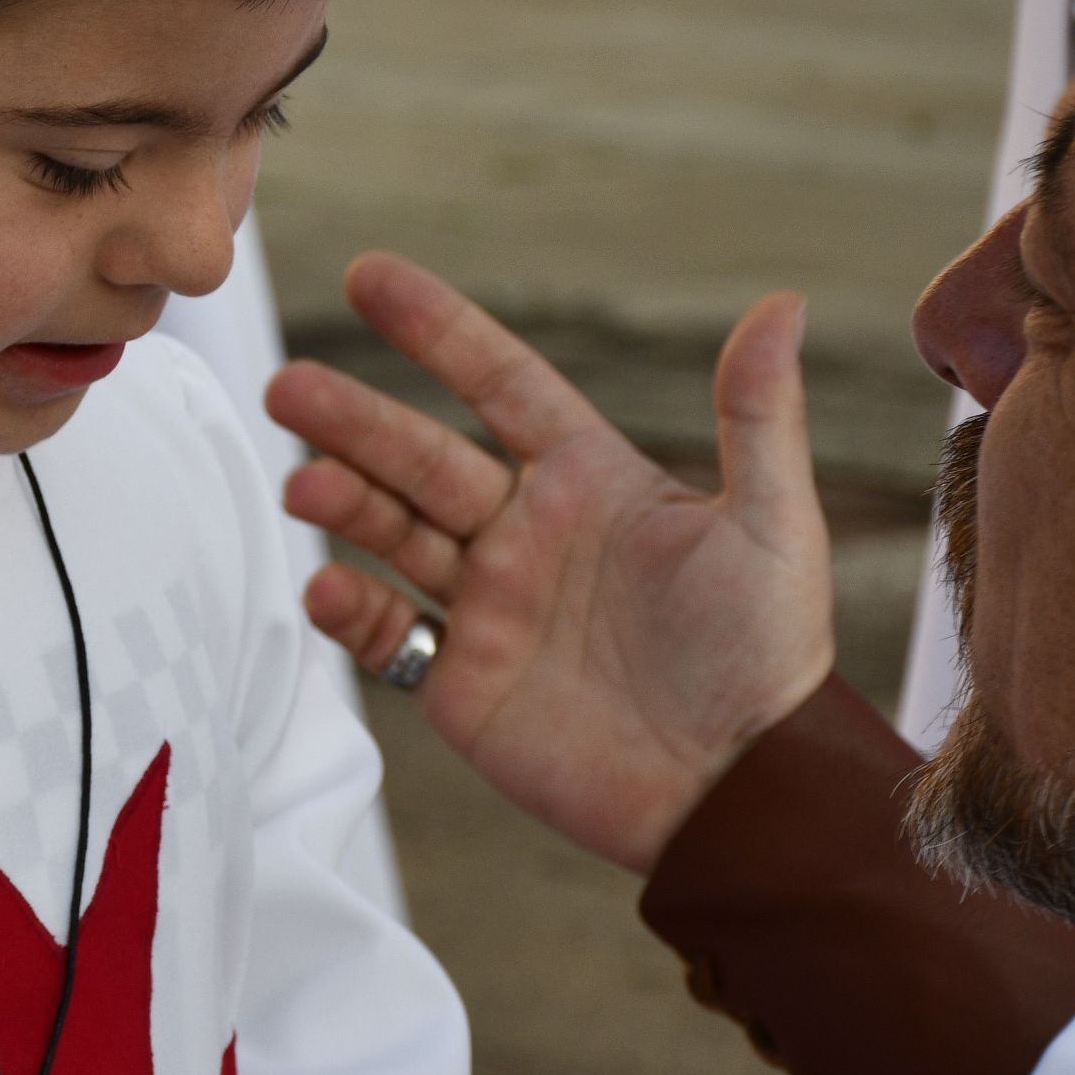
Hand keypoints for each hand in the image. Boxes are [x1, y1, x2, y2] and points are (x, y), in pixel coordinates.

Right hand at [264, 253, 834, 873]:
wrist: (739, 798)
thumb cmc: (767, 658)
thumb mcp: (773, 526)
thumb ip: (758, 416)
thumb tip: (783, 305)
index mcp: (589, 479)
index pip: (497, 382)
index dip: (436, 329)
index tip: (370, 276)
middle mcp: (526, 532)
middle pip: (421, 454)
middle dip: (353, 418)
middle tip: (291, 388)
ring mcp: (487, 606)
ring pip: (391, 532)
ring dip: (342, 502)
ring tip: (302, 485)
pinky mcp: (461, 683)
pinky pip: (385, 634)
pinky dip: (347, 611)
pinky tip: (326, 588)